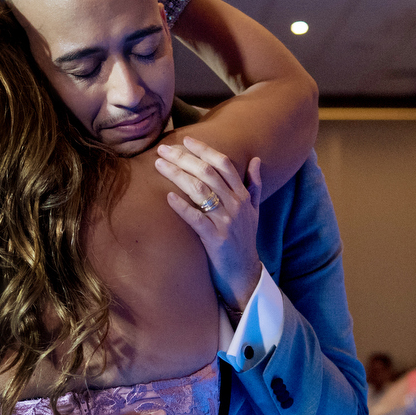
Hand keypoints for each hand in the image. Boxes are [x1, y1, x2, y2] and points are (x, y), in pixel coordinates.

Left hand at [156, 137, 263, 312]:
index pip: (224, 164)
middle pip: (209, 173)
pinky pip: (197, 219)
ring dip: (178, 175)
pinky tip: (168, 197)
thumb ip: (254, 185)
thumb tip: (256, 159)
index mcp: (243, 196)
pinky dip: (182, 207)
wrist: (244, 274)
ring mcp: (226, 222)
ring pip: (201, 191)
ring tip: (159, 165)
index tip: (185, 140)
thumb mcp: (254, 211)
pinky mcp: (216, 240)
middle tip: (164, 149)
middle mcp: (236, 205)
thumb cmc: (245, 240)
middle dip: (185, 158)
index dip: (205, 150)